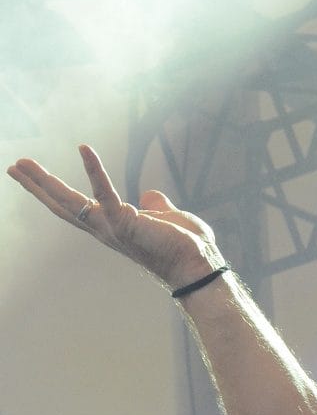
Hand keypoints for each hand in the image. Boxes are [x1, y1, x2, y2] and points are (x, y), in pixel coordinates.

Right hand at [7, 145, 222, 290]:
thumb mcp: (167, 218)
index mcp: (112, 226)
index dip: (52, 191)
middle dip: (37, 186)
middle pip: (62, 205)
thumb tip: (150, 196)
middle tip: (14, 166)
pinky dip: (95, 170)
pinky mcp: (125, 223)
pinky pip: (106, 193)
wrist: (200, 265)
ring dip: (45, 182)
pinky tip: (83, 148)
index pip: (75, 207)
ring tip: (23, 164)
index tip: (30, 175)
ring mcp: (112, 228)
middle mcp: (105, 230)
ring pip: (70, 203)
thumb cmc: (185, 246)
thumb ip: (154, 206)